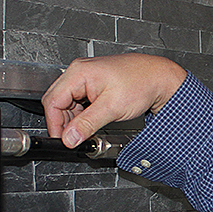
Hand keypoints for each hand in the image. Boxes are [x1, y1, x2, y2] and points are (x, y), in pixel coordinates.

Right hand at [42, 53, 186, 146]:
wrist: (159, 78)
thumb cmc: (142, 83)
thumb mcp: (112, 108)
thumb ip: (87, 124)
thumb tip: (69, 137)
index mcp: (79, 73)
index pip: (53, 101)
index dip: (55, 124)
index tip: (62, 139)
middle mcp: (80, 72)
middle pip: (57, 102)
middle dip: (63, 122)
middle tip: (73, 139)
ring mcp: (86, 77)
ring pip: (67, 103)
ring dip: (74, 120)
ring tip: (86, 131)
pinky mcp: (93, 84)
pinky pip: (79, 101)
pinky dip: (82, 115)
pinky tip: (92, 122)